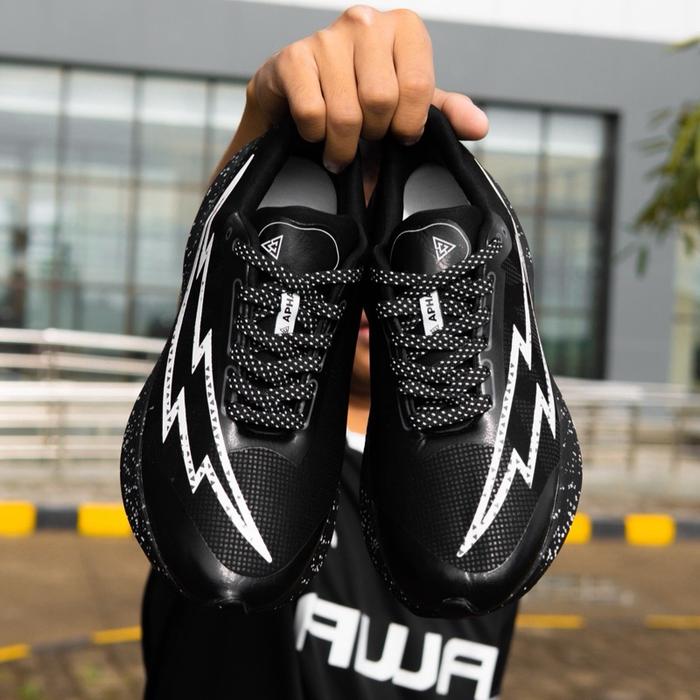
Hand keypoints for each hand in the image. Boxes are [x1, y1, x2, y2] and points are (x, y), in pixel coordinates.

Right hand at [234, 5, 488, 171]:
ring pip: (347, 113)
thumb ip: (445, 113)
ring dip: (343, 145)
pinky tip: (315, 131)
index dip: (408, 124)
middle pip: (381, 101)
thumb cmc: (358, 95)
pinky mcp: (291, 59)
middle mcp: (365, 22)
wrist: (298, 95)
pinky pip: (313, 114)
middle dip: (374, 134)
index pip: (417, 87)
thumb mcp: (409, 104)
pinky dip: (315, 136)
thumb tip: (478, 127)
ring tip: (341, 147)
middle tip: (367, 138)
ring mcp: (326, 37)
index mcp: (403, 27)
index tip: (399, 134)